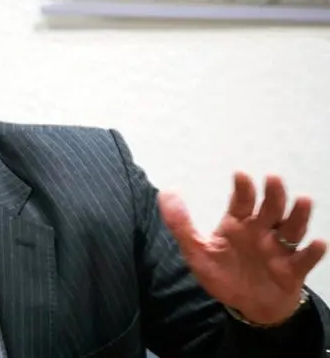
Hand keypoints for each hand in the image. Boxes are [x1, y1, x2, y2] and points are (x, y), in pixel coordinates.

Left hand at [159, 172, 326, 324]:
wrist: (247, 306)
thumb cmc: (223, 274)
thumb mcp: (196, 251)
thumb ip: (181, 224)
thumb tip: (166, 192)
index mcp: (238, 224)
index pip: (242, 201)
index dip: (242, 188)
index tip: (240, 174)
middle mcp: (261, 231)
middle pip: (270, 209)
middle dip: (273, 194)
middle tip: (273, 179)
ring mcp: (279, 250)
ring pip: (292, 229)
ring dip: (298, 215)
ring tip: (303, 200)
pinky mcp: (292, 271)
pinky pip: (304, 260)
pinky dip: (312, 252)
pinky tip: (319, 243)